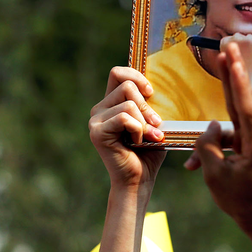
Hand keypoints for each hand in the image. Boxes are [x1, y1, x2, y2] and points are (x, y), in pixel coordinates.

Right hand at [89, 67, 165, 189]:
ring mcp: (96, 120)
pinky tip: (137, 143)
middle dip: (147, 105)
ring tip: (148, 137)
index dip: (135, 75)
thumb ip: (150, 103)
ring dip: (145, 121)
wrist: (140, 179)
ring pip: (129, 103)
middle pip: (126, 85)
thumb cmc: (149, 151)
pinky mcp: (97, 132)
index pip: (117, 73)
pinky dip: (138, 130)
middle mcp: (100, 109)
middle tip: (156, 124)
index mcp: (111, 103)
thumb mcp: (152, 121)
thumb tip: (155, 86)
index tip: (151, 92)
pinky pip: (124, 118)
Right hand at [185, 43, 251, 251]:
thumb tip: (212, 125)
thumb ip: (208, 144)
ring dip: (212, 141)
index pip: (245, 104)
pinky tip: (199, 166)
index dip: (236, 79)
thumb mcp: (215, 175)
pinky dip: (218, 148)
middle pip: (244, 100)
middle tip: (229, 47)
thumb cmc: (240, 200)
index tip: (232, 57)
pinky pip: (234, 138)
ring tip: (196, 167)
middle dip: (233, 73)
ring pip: (232, 127)